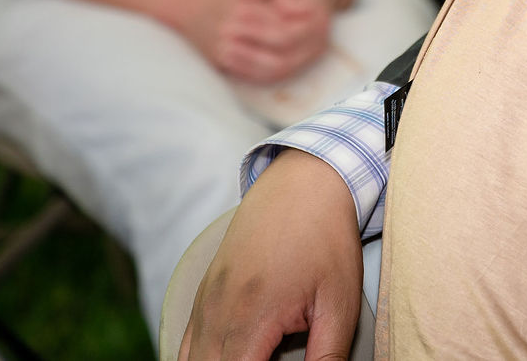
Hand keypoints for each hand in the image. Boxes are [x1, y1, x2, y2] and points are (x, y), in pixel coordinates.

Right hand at [178, 150, 364, 360]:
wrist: (303, 184)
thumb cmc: (325, 240)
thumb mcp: (340, 302)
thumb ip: (328, 355)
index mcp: (252, 320)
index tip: (281, 360)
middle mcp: (217, 315)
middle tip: (274, 355)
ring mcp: (204, 305)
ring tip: (261, 353)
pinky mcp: (202, 297)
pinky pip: (186, 348)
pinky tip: (234, 356)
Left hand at [216, 0, 338, 83]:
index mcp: (317, 20)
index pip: (287, 27)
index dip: (259, 19)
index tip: (237, 7)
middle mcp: (316, 44)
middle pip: (282, 49)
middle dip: (252, 39)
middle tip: (225, 28)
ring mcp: (306, 59)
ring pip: (277, 69)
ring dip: (248, 61)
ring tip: (224, 48)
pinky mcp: (295, 68)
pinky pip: (271, 77)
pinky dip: (249, 71)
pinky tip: (229, 60)